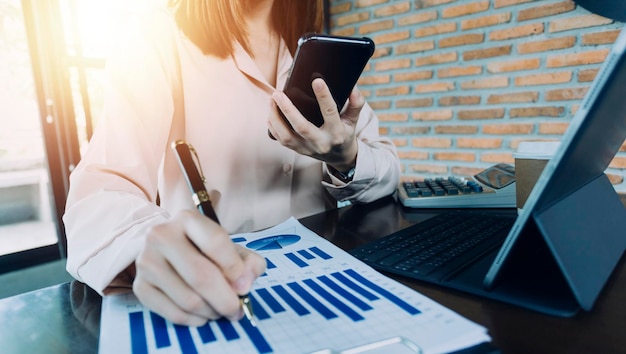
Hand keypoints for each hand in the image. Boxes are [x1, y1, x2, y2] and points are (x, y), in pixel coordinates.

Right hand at [132, 210, 265, 325]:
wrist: (166, 250)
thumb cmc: (204, 250)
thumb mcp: (229, 248)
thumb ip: (247, 261)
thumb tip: (246, 282)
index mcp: (187, 219)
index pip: (215, 242)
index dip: (235, 268)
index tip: (245, 286)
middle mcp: (162, 235)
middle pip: (200, 275)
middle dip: (225, 299)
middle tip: (237, 310)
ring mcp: (147, 261)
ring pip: (188, 299)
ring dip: (211, 312)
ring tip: (219, 311)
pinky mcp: (140, 286)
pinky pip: (173, 313)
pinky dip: (194, 320)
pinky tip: (203, 315)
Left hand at [268, 78, 362, 171]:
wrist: (338, 157)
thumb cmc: (344, 133)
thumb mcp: (354, 120)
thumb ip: (356, 104)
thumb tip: (353, 90)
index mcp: (337, 133)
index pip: (330, 113)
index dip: (324, 97)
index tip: (317, 81)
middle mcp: (321, 143)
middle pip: (302, 127)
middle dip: (288, 110)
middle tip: (278, 93)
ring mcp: (308, 149)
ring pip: (287, 136)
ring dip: (276, 118)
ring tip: (271, 100)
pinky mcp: (298, 151)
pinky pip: (282, 140)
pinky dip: (273, 127)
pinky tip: (270, 113)